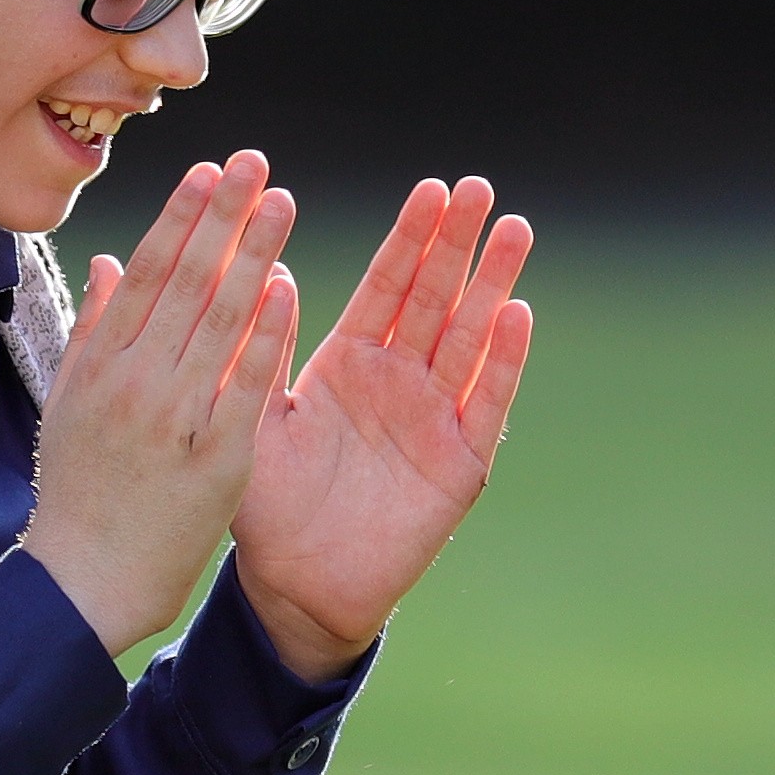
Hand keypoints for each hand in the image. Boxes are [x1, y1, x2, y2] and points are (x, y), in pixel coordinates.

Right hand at [22, 154, 303, 657]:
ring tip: (281, 202)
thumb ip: (95, 329)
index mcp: (99, 364)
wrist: (85, 582)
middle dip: (222, 216)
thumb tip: (110, 260)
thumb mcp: (70, 403)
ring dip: (252, 255)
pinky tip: (288, 286)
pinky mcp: (214, 458)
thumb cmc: (80, 493)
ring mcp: (173, 419)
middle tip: (255, 163)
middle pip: (184, 283)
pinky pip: (244, 384)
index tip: (208, 170)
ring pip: (218, 321)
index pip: (146, 273)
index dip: (181, 217)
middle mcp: (132, 382)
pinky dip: (265, 333)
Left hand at [227, 174, 538, 676]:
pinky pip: (487, 404)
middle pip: (435, 298)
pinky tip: (518, 312)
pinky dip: (504, 361)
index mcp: (350, 362)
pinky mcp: (461, 463)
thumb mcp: (256, 419)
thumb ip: (262, 352)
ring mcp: (435, 418)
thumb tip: (267, 271)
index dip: (410, 238)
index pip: (387, 286)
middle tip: (478, 188)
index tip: (431, 188)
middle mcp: (399, 381)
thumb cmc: (268, 506)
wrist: (297, 586)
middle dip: (456, 243)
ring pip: (470, 338)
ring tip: (513, 229)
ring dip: (492, 284)